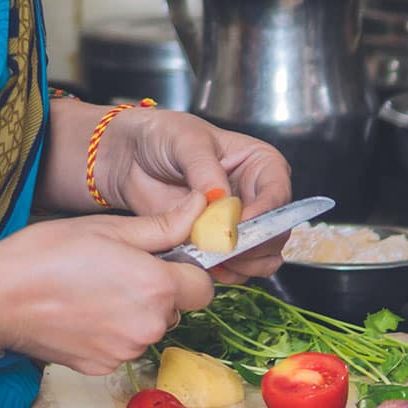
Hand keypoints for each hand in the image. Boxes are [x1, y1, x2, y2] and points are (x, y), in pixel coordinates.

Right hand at [0, 195, 215, 374]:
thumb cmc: (48, 254)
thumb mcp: (108, 228)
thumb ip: (162, 225)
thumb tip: (200, 207)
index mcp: (156, 286)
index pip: (204, 286)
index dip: (187, 269)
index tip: (163, 258)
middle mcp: (149, 326)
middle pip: (176, 308)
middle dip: (159, 290)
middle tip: (119, 269)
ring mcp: (126, 352)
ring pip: (149, 327)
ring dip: (135, 311)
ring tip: (95, 288)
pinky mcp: (104, 368)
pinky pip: (123, 345)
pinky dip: (112, 331)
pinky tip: (82, 311)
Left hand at [93, 109, 293, 281]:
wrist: (130, 157)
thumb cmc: (163, 136)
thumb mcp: (186, 142)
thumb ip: (205, 170)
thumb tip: (222, 199)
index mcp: (260, 164)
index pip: (277, 194)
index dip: (264, 214)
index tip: (238, 225)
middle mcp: (256, 195)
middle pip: (275, 231)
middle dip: (252, 244)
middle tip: (224, 247)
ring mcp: (237, 222)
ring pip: (261, 255)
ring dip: (241, 263)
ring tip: (212, 254)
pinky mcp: (217, 242)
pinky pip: (236, 268)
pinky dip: (224, 270)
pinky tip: (205, 263)